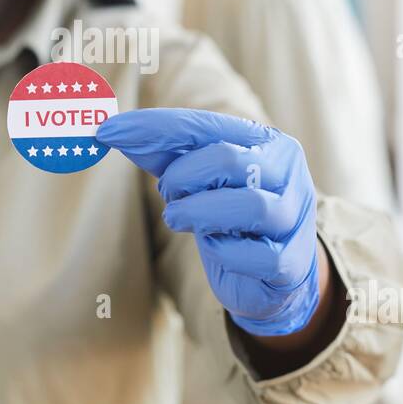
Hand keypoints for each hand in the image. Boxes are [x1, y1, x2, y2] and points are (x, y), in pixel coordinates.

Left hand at [96, 108, 320, 336]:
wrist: (275, 277)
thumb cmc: (231, 218)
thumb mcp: (199, 182)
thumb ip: (163, 156)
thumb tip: (111, 130)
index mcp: (265, 142)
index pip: (204, 126)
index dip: (153, 127)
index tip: (107, 131)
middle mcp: (287, 172)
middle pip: (227, 160)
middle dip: (183, 178)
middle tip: (168, 194)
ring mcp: (295, 217)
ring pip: (250, 205)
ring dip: (199, 213)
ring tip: (179, 219)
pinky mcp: (292, 263)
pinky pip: (258, 255)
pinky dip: (226, 253)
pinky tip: (217, 250)